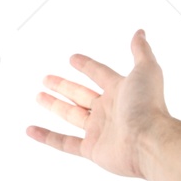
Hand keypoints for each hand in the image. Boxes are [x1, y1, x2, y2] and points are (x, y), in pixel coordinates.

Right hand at [27, 29, 173, 179]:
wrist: (149, 141)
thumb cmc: (149, 106)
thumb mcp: (147, 71)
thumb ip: (141, 51)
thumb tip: (140, 32)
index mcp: (121, 91)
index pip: (100, 74)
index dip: (86, 65)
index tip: (72, 58)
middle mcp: (110, 110)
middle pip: (81, 94)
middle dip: (64, 85)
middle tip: (46, 78)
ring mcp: (100, 130)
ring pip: (72, 115)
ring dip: (55, 106)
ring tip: (39, 96)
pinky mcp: (92, 149)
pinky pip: (64, 143)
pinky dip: (47, 137)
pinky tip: (31, 130)